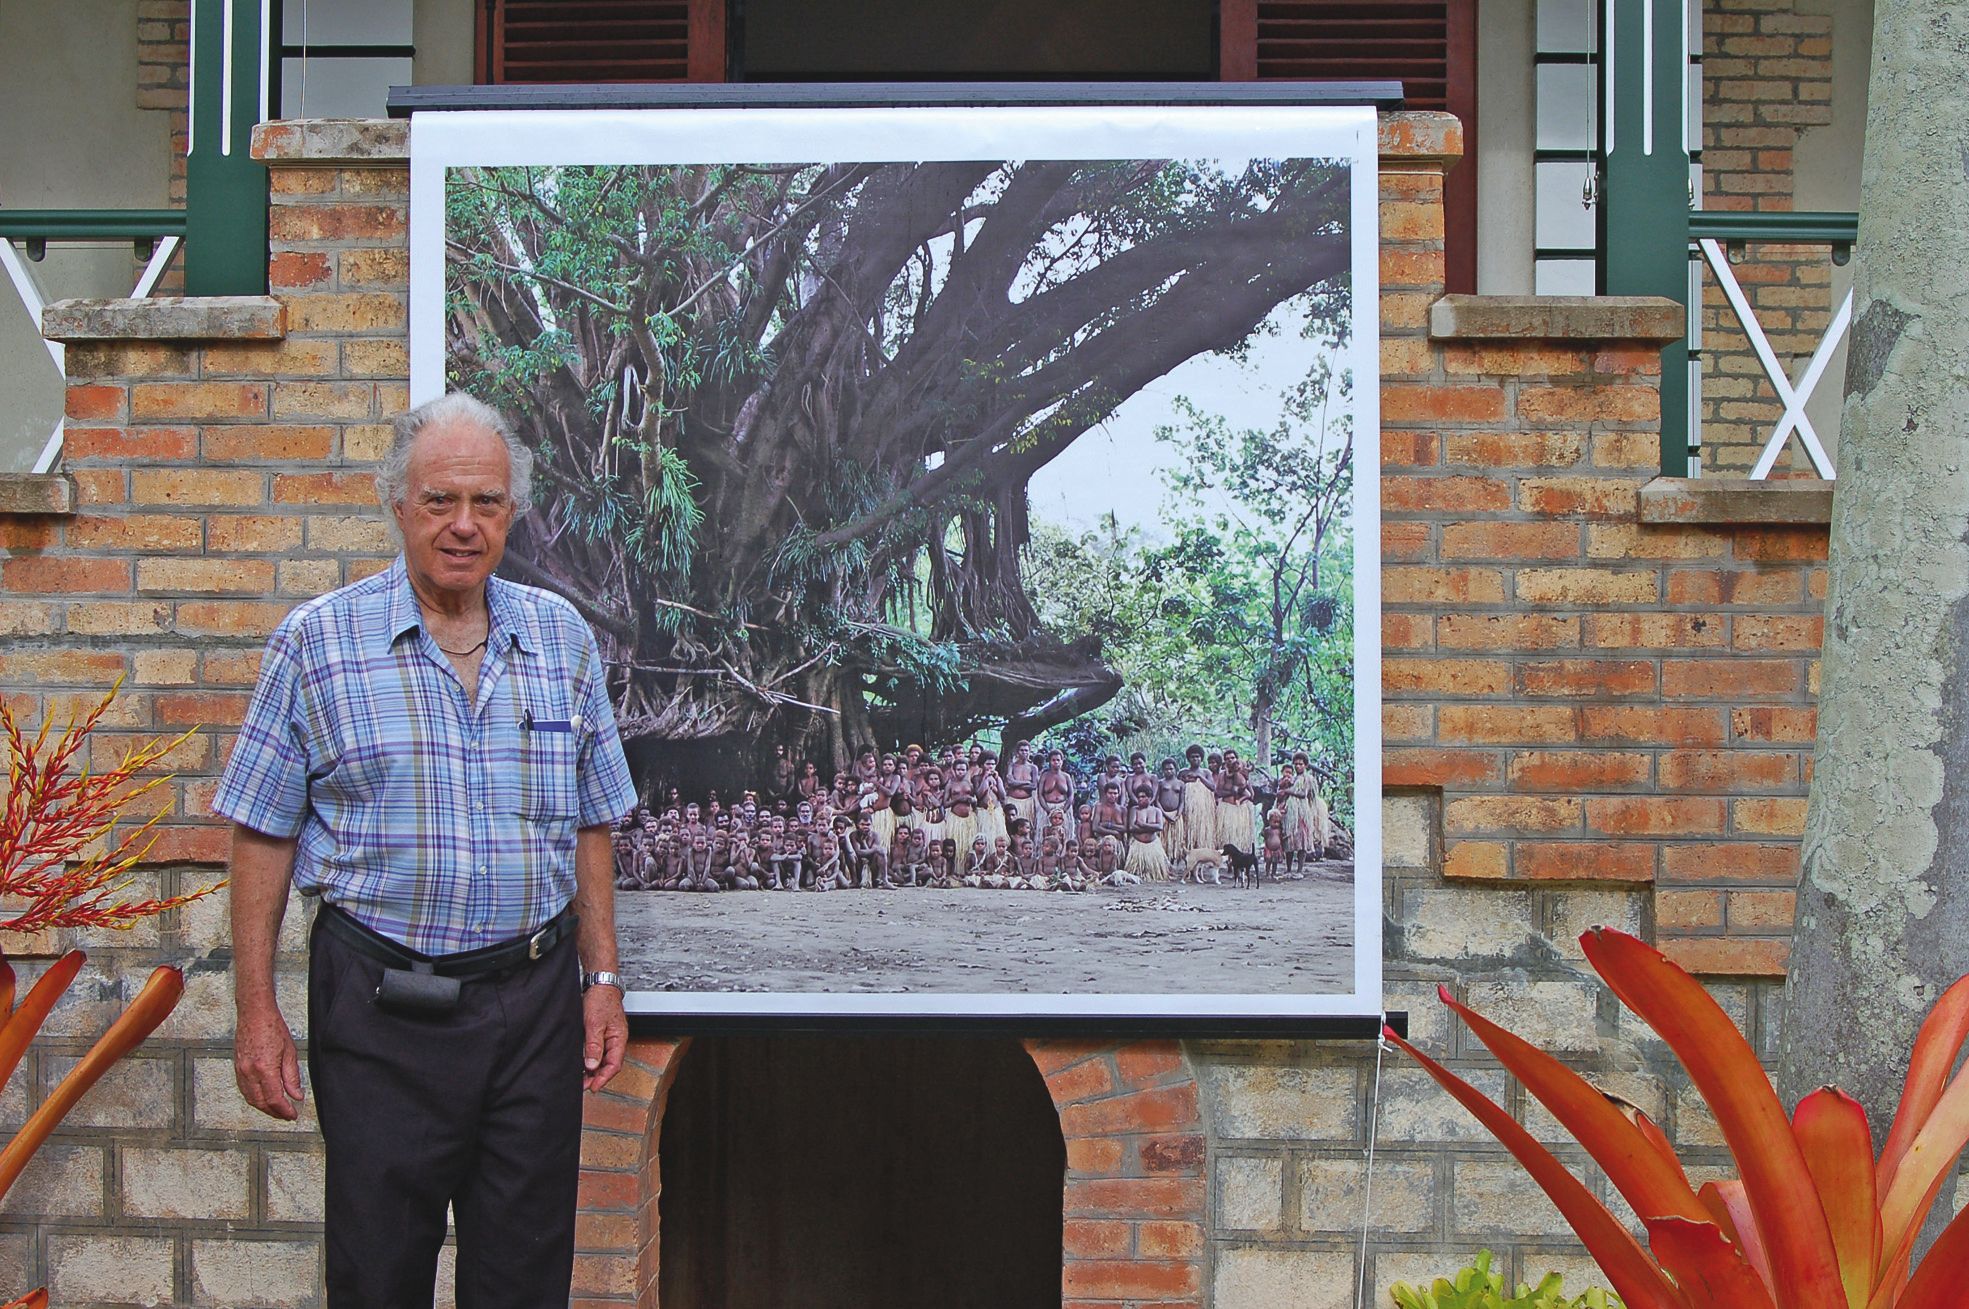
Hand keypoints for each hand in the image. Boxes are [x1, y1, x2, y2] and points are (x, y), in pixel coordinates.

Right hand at [234, 1002, 303, 1120]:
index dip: (284, 1111)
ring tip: (277, 1110)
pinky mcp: (237, 1068)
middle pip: (261, 1103)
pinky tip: (263, 1098)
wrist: (254, 1014)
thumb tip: (296, 1095)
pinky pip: (244, 1090)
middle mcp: (249, 1073)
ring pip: (251, 1098)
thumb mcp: (290, 1052)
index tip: (292, 1115)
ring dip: (263, 1107)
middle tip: (286, 1115)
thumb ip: (292, 1076)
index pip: (274, 1099)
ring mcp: (241, 1071)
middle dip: (274, 1112)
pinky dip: (254, 1098)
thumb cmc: (272, 1028)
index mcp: (264, 1069)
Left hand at [582, 983, 627, 1091]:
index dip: (604, 1078)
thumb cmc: (601, 999)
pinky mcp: (602, 1033)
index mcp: (619, 1038)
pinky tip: (583, 1064)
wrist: (599, 983)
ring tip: (582, 1078)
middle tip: (584, 1086)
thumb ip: (594, 1045)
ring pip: (603, 1059)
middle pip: (609, 1065)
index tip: (593, 1087)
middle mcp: (616, 1040)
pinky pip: (599, 1051)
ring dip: (594, 1070)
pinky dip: (591, 1060)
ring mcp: (609, 1037)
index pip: (614, 1065)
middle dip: (597, 1077)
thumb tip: (592, 1065)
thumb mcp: (594, 1024)